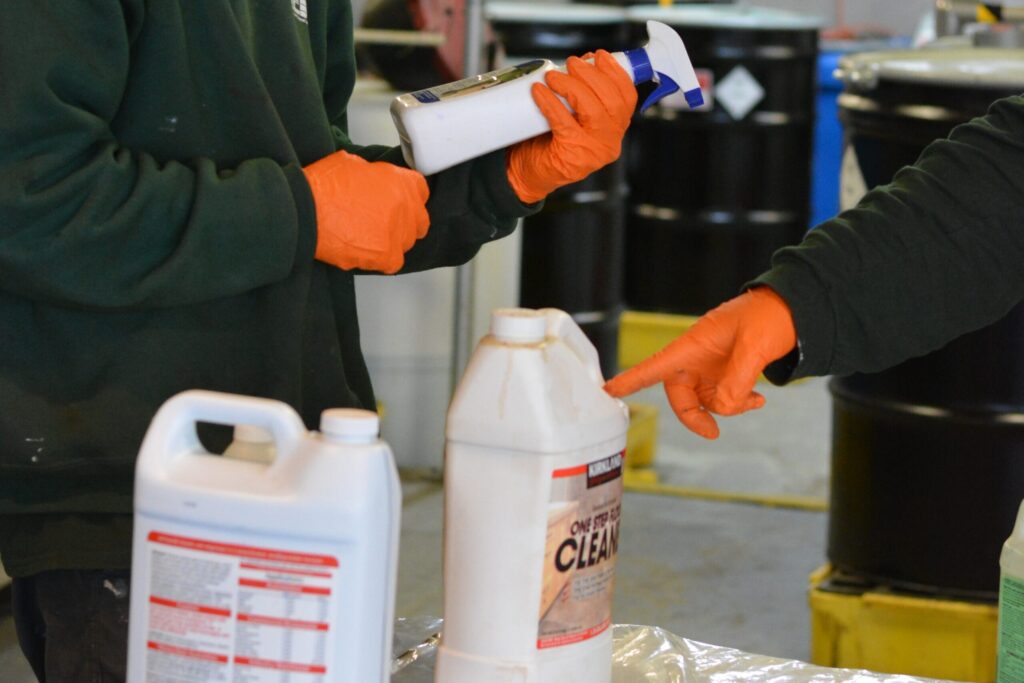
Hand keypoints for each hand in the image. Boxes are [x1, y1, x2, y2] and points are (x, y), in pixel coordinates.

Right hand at [303, 150, 429, 273]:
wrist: (305, 210)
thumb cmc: (322, 186)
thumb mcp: (352, 163)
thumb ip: (373, 175)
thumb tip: (372, 181)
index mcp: (399, 182)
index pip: (420, 190)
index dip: (408, 196)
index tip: (400, 201)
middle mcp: (404, 207)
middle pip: (419, 220)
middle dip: (404, 221)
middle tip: (384, 221)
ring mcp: (396, 233)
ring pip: (405, 242)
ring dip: (391, 240)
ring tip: (368, 237)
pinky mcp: (385, 256)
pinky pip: (393, 263)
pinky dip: (381, 260)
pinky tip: (365, 251)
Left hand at [506, 50, 636, 203]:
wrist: (526, 171)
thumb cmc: (549, 139)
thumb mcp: (574, 115)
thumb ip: (584, 93)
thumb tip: (585, 62)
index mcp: (615, 129)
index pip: (627, 98)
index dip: (616, 73)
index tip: (600, 56)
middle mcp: (609, 142)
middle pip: (611, 102)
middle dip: (591, 75)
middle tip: (571, 63)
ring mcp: (593, 152)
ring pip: (592, 111)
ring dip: (572, 86)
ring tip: (553, 76)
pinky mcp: (572, 157)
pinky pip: (564, 123)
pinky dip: (551, 103)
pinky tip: (539, 92)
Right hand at [604, 288, 796, 438]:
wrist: (791, 311)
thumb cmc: (767, 316)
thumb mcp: (755, 346)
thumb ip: (737, 380)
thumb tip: (723, 407)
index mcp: (692, 344)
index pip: (655, 366)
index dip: (631, 380)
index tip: (609, 391)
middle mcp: (696, 358)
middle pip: (680, 395)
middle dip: (695, 416)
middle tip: (713, 432)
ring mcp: (710, 367)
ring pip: (705, 401)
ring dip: (727, 408)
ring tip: (755, 400)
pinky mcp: (726, 373)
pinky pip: (723, 398)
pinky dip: (739, 403)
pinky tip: (759, 400)